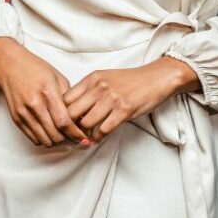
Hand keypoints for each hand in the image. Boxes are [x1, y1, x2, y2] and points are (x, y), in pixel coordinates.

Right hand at [0, 37, 90, 147]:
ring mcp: (24, 113)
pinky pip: (33, 138)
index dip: (76, 134)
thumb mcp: (58, 78)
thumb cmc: (35, 69)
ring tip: (63, 136)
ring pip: (44, 140)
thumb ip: (69, 98)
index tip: (84, 138)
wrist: (10, 66)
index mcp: (48, 93)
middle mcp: (35, 105)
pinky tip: (50, 133)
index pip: (64, 122)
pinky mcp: (17, 119)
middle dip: (69, 140)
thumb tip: (79, 118)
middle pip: (55, 135)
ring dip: (56, 142)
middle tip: (76, 138)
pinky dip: (44, 139)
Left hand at [62, 58, 196, 143]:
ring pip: (86, 123)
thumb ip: (89, 89)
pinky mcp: (124, 110)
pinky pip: (103, 130)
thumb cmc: (131, 80)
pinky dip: (98, 138)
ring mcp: (111, 99)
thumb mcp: (106, 78)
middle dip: (69, 127)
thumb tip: (72, 108)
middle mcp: (99, 87)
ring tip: (83, 139)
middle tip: (69, 135)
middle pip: (72, 112)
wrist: (156, 78)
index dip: (61, 114)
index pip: (66, 99)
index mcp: (92, 78)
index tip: (63, 123)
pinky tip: (97, 139)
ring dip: (83, 134)